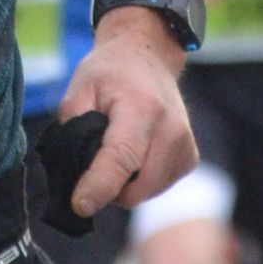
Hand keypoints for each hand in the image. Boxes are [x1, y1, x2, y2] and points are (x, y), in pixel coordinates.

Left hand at [55, 12, 196, 213]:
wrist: (149, 57)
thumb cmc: (110, 73)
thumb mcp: (79, 89)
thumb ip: (72, 130)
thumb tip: (74, 174)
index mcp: (140, 107)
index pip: (122, 158)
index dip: (99, 186)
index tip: (79, 206)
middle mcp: (171, 128)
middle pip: (137, 187)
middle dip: (108, 188)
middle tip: (92, 164)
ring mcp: (185, 144)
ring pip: (147, 192)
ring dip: (125, 186)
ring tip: (115, 153)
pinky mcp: (190, 157)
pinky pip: (159, 186)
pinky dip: (141, 181)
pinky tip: (134, 155)